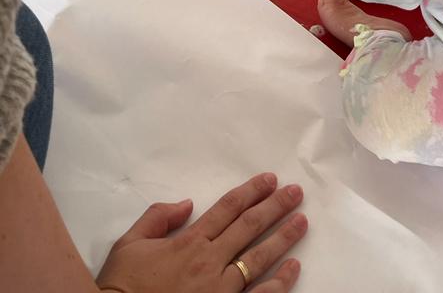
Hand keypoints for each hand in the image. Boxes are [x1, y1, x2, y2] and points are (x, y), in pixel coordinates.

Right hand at [96, 172, 305, 292]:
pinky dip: (279, 283)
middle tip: (296, 192)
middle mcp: (209, 262)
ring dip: (284, 237)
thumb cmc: (122, 286)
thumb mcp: (130, 243)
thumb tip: (186, 203)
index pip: (228, 208)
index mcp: (189, 242)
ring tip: (302, 221)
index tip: (270, 179)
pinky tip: (294, 268)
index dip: (251, 191)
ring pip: (259, 258)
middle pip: (250, 227)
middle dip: (275, 206)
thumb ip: (157, 217)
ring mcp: (220, 290)